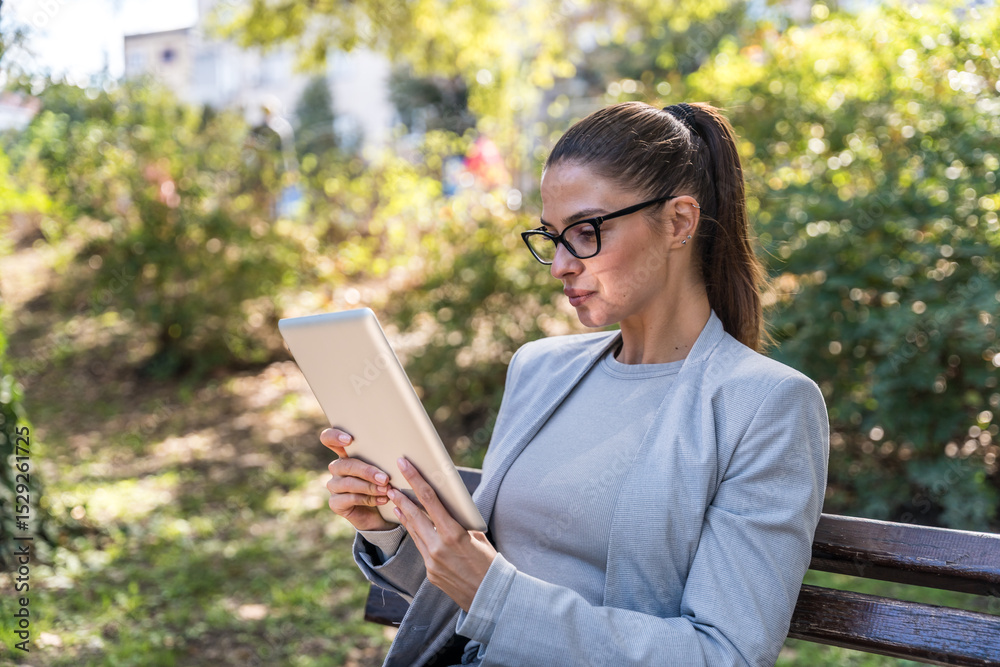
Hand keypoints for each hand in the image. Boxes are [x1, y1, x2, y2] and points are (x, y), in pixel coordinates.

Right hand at [321, 428, 393, 531]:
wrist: (384, 513)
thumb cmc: (385, 483)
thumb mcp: (385, 468)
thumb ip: (384, 458)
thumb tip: (399, 455)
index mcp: (346, 453)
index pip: (328, 438)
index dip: (334, 436)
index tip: (349, 440)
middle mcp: (337, 468)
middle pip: (344, 464)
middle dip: (366, 471)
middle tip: (385, 478)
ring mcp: (334, 485)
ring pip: (348, 483)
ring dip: (369, 487)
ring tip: (386, 489)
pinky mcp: (335, 503)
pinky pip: (350, 499)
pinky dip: (368, 499)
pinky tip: (383, 500)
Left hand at [388, 457, 496, 611]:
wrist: (490, 596)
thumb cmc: (489, 561)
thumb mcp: (477, 535)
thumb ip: (459, 521)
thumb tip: (446, 506)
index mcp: (453, 533)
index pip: (430, 500)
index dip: (416, 479)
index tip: (405, 466)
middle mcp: (438, 547)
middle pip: (414, 516)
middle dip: (401, 498)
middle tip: (391, 484)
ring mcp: (431, 562)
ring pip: (414, 532)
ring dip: (404, 515)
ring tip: (395, 502)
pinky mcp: (430, 573)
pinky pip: (420, 548)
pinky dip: (415, 534)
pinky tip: (411, 525)